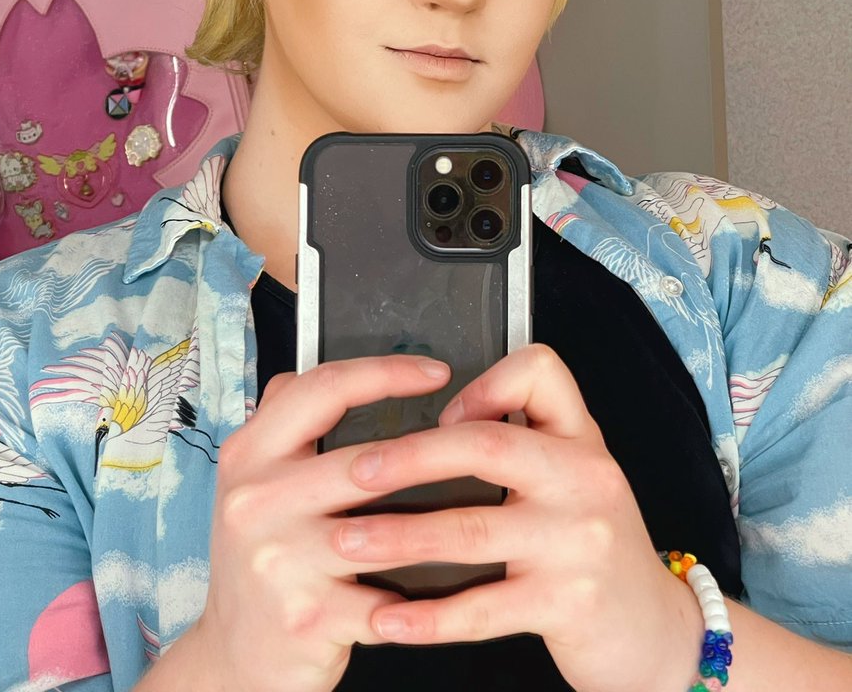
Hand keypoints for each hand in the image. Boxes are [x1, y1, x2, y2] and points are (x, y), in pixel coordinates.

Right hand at [185, 354, 453, 691]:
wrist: (234, 657)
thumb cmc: (262, 559)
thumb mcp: (254, 482)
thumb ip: (289, 423)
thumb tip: (345, 373)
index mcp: (249, 454)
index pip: (322, 389)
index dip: (385, 372)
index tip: (436, 371)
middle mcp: (256, 501)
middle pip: (362, 458)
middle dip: (431, 451)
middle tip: (479, 439)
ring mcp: (280, 560)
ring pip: (386, 529)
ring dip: (439, 523)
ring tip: (480, 508)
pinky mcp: (309, 615)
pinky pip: (389, 595)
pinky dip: (425, 593)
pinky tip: (454, 582)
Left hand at [332, 344, 702, 691]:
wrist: (654, 630)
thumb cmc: (594, 543)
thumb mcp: (575, 474)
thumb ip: (523, 437)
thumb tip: (437, 420)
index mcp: (579, 437)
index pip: (539, 372)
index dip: (484, 383)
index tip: (439, 411)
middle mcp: (584, 478)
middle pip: (486, 446)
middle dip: (409, 457)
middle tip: (354, 471)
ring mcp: (578, 542)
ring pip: (471, 530)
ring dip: (398, 537)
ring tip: (347, 540)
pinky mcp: (568, 604)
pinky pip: (483, 609)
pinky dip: (427, 616)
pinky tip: (388, 619)